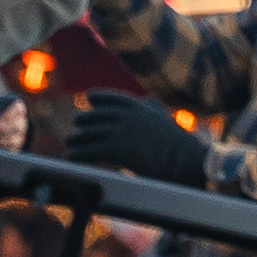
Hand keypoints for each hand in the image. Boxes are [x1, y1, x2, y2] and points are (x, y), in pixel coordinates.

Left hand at [56, 90, 212, 193]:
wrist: (186, 159)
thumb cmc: (181, 146)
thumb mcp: (166, 120)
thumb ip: (154, 110)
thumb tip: (148, 101)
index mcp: (142, 108)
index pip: (116, 98)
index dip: (101, 97)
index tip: (90, 97)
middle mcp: (129, 116)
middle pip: (100, 116)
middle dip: (87, 119)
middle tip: (77, 123)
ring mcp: (123, 131)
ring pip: (93, 133)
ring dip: (79, 138)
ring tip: (70, 143)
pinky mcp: (119, 149)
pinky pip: (93, 150)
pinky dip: (80, 154)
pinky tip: (72, 157)